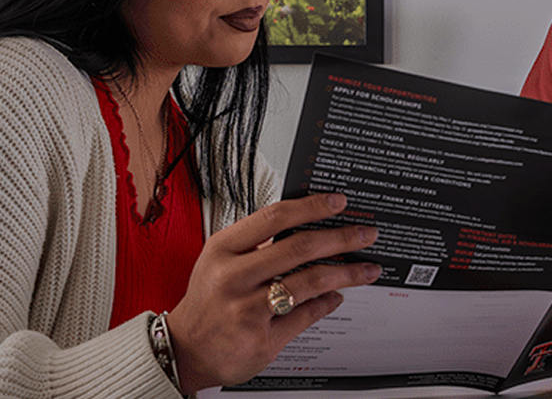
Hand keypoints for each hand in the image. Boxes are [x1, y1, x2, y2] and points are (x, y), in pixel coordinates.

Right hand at [167, 193, 380, 391]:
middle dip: (341, 238)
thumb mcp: (219, 262)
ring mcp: (248, 310)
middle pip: (300, 248)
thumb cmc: (207, 302)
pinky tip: (337, 297)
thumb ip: (257, 244)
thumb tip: (305, 227)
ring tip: (366, 269)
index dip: (312, 207)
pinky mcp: (262, 338)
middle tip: (365, 234)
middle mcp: (234, 277)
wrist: (185, 349)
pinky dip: (327, 303)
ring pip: (310, 283)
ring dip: (346, 274)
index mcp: (223, 249)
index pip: (275, 217)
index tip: (338, 202)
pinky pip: (306, 315)